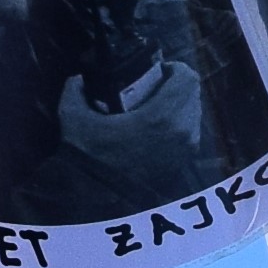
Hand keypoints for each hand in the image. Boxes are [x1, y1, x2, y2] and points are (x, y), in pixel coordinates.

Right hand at [64, 55, 206, 160]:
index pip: (187, 79)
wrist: (98, 199)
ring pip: (193, 115)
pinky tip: (157, 131)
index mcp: (162, 116)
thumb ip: (74, 92)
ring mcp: (185, 151)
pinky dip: (179, 126)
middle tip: (155, 87)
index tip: (158, 70)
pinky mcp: (182, 165)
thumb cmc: (90, 156)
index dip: (174, 69)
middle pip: (193, 94)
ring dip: (180, 106)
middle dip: (177, 86)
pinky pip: (190, 134)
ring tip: (156, 108)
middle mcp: (181, 132)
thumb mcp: (74, 118)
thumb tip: (78, 79)